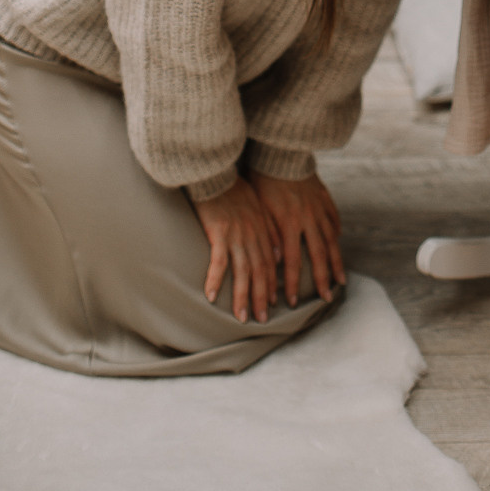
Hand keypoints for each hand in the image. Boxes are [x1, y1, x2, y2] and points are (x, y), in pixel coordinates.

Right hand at [194, 178, 278, 324]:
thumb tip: (279, 255)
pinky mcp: (219, 232)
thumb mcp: (259, 208)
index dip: (271, 284)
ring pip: (242, 271)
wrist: (218, 171)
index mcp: (263, 230)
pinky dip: (215, 279)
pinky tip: (210, 296)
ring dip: (242, 296)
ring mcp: (237, 234)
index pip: (271, 263)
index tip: (272, 303)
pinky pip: (218, 261)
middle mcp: (253, 235)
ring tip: (241, 316)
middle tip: (262, 319)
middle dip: (261, 297)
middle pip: (260, 271)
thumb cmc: (235, 189)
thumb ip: (269, 232)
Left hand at [249, 171, 345, 307]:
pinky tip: (338, 242)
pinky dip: (336, 232)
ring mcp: (319, 207)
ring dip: (336, 262)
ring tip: (340, 280)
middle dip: (322, 280)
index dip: (293, 283)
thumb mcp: (261, 209)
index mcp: (290, 223)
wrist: (280, 151)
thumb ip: (270, 234)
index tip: (292, 302)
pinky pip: (333, 218)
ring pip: (331, 240)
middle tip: (326, 299)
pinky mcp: (324, 196)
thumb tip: (278, 260)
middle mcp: (308, 218)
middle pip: (319, 255)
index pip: (293, 261)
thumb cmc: (263, 180)